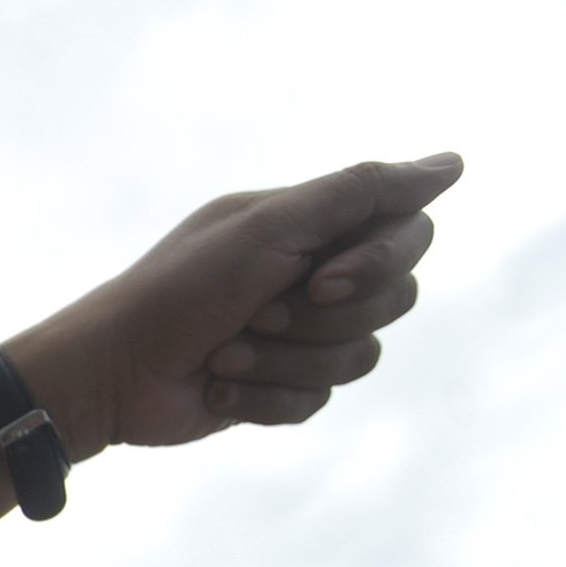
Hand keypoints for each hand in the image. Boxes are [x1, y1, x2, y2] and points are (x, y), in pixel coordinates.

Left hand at [9, 153, 461, 456]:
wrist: (112, 373)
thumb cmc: (179, 291)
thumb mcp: (269, 228)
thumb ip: (361, 192)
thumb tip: (453, 165)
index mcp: (312, 226)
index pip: (408, 234)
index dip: (380, 265)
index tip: (322, 283)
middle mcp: (314, 274)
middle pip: (396, 300)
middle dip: (320, 322)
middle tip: (255, 315)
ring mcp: (300, 335)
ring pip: (359, 358)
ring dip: (283, 362)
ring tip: (224, 354)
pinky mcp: (281, 388)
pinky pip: (317, 401)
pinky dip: (262, 398)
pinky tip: (215, 386)